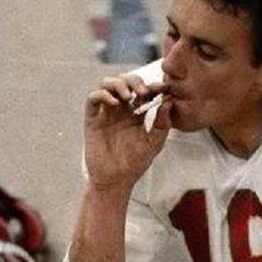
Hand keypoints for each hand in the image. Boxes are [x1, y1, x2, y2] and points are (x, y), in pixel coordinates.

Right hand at [84, 73, 171, 192]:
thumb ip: (163, 124)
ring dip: (118, 84)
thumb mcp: (154, 143)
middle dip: (135, 81)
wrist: (116, 180)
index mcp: (136, 113)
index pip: (144, 91)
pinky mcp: (92, 119)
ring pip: (107, 84)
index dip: (153, 86)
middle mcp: (121, 109)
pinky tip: (115, 104)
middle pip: (125, 81)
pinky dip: (103, 95)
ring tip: (128, 97)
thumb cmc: (135, 163)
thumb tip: (169, 102)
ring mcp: (106, 112)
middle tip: (143, 92)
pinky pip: (93, 98)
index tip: (163, 88)